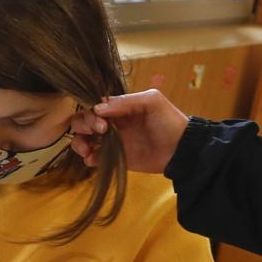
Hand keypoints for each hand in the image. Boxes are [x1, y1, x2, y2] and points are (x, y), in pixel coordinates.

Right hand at [71, 90, 189, 173]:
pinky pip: (95, 158)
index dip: (91, 113)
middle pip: (84, 121)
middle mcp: (112, 123)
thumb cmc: (169, 121)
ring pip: (85, 139)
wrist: (182, 150)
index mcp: (119, 108)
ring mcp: (113, 142)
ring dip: (79, 142)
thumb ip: (125, 101)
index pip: (94, 106)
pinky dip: (88, 158)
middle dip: (82, 125)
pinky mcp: (116, 159)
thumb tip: (97, 109)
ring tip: (85, 149)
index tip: (101, 122)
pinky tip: (93, 158)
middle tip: (97, 132)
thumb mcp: (151, 101)